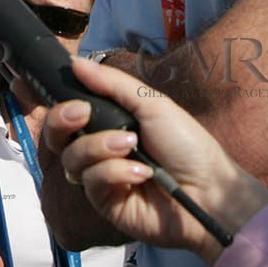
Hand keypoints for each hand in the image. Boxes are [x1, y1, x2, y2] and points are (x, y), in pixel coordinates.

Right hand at [41, 58, 267, 265]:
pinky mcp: (105, 203)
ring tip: (131, 146)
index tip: (69, 97)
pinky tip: (141, 173)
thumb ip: (111, 84)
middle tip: (82, 114)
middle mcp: (99, 151)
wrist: (210, 191)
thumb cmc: (187, 145)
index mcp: (108, 124)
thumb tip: (74, 62)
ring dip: (99, 147)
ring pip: (72, 158)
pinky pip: (91, 182)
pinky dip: (114, 172)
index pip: (69, 114)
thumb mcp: (152, 104)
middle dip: (62, 120)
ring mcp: (100, 178)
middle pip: (57, 137)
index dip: (60, 106)